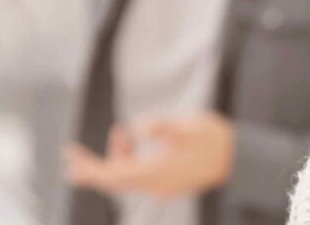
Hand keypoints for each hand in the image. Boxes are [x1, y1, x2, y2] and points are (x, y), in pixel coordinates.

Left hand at [65, 112, 235, 197]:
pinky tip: (133, 139)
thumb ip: (162, 126)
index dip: (90, 168)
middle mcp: (154, 184)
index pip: (113, 175)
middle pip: (114, 180)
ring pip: (126, 176)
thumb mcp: (188, 127)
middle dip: (92, 168)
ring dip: (116, 157)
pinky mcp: (167, 181)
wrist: (238, 159)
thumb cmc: (214, 141)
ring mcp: (161, 185)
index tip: (71, 158)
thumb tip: (139, 125)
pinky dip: (130, 159)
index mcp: (155, 173)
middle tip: (71, 156)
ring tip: (119, 132)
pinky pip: (139, 175)